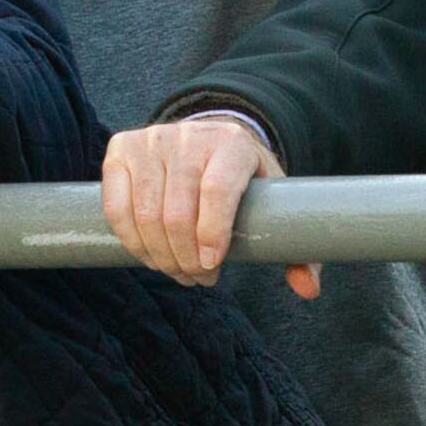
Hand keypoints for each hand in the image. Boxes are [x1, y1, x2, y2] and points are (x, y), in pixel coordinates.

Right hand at [100, 114, 319, 296]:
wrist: (209, 140)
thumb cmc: (244, 181)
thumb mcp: (273, 204)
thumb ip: (296, 247)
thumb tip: (308, 289)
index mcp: (233, 144)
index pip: (217, 190)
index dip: (212, 234)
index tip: (214, 265)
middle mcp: (189, 136)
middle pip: (178, 211)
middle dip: (186, 258)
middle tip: (200, 278)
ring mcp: (151, 140)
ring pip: (146, 213)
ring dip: (160, 256)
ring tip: (178, 271)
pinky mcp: (121, 150)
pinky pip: (117, 207)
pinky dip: (132, 241)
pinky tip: (150, 256)